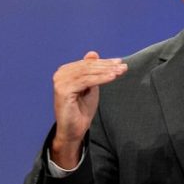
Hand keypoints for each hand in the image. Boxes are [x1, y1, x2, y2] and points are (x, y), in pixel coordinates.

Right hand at [50, 51, 126, 168]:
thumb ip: (91, 71)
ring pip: (88, 73)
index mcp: (65, 72)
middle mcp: (60, 74)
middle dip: (107, 66)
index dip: (104, 62)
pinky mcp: (63, 90)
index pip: (87, 64)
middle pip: (88, 67)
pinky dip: (101, 78)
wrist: (74, 131)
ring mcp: (60, 82)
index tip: (120, 62)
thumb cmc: (81, 110)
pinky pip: (86, 81)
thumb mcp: (90, 87)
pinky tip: (113, 77)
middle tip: (123, 66)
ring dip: (107, 71)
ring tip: (120, 71)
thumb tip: (93, 52)